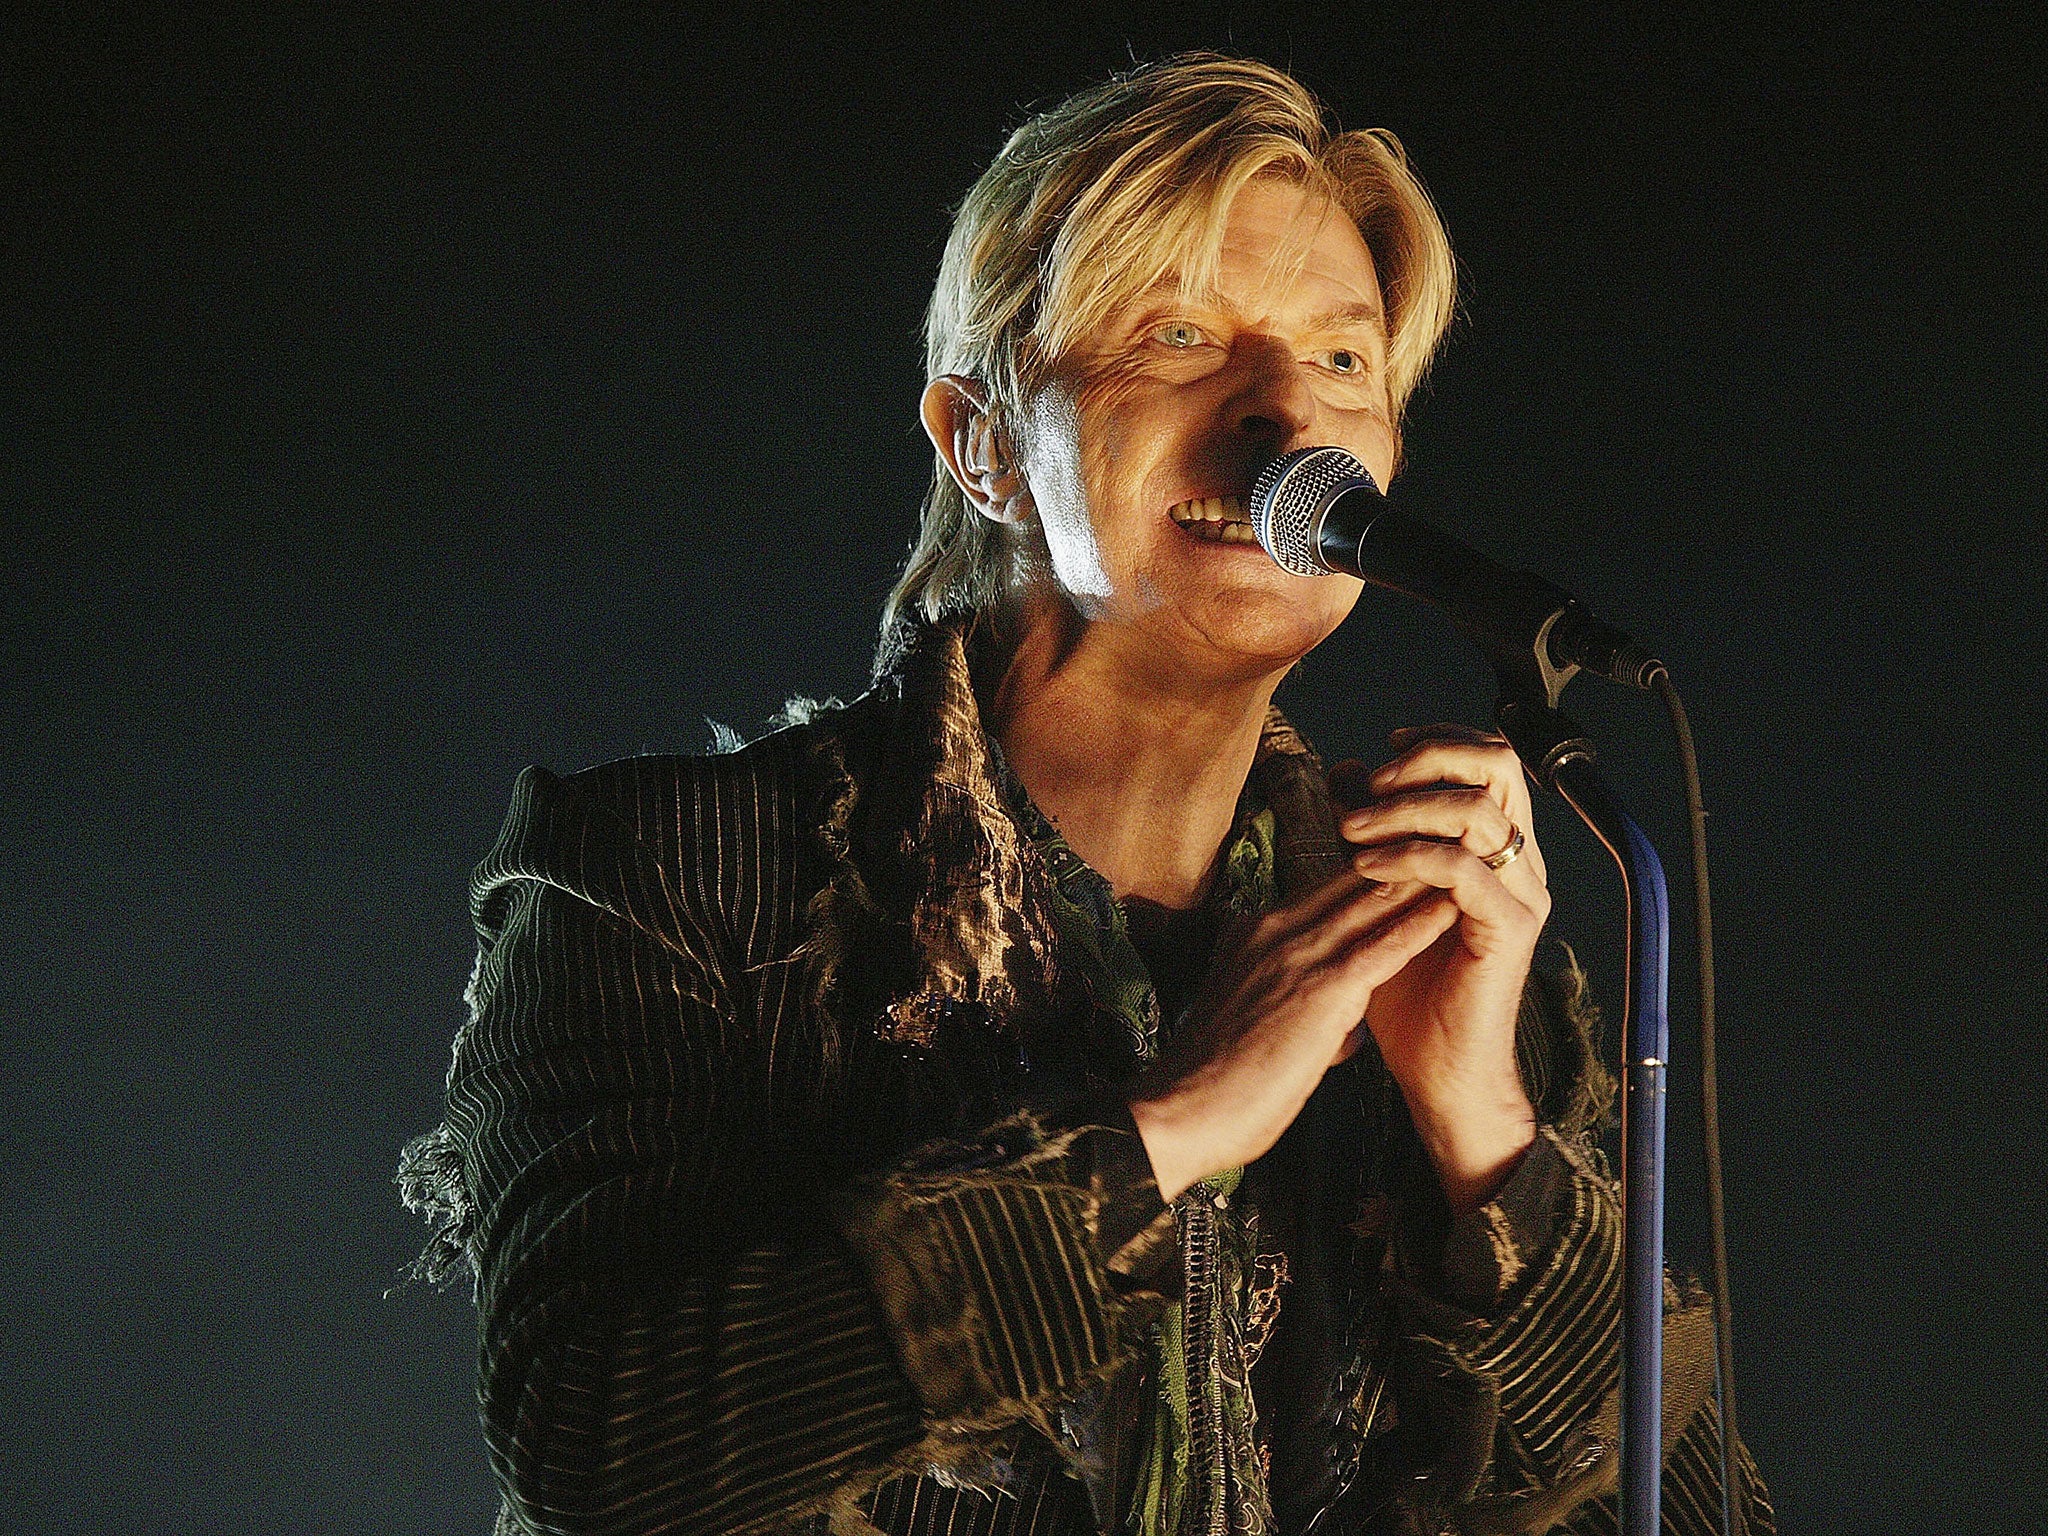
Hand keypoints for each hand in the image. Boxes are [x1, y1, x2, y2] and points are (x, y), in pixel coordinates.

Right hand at [1127, 861, 1461, 1203]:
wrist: (1181, 1112)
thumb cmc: (1213, 1082)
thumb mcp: (1248, 1019)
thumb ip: (1296, 1006)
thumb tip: (1343, 1025)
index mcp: (1249, 934)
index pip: (1320, 891)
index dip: (1366, 876)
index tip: (1405, 864)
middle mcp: (1270, 930)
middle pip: (1348, 882)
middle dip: (1399, 863)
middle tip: (1445, 843)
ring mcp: (1294, 954)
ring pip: (1369, 902)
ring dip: (1418, 880)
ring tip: (1462, 860)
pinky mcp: (1321, 990)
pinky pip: (1382, 946)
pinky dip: (1420, 923)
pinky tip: (1452, 907)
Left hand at [1334, 726, 1549, 1211]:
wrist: (1436, 1071)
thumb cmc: (1406, 991)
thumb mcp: (1380, 895)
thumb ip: (1374, 833)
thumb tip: (1348, 770)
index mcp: (1495, 848)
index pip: (1485, 761)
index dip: (1433, 743)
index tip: (1376, 757)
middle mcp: (1518, 863)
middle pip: (1499, 766)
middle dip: (1428, 759)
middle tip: (1370, 782)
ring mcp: (1519, 894)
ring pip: (1476, 810)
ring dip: (1405, 809)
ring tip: (1353, 830)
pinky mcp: (1508, 928)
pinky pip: (1463, 867)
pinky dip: (1408, 856)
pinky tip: (1363, 867)